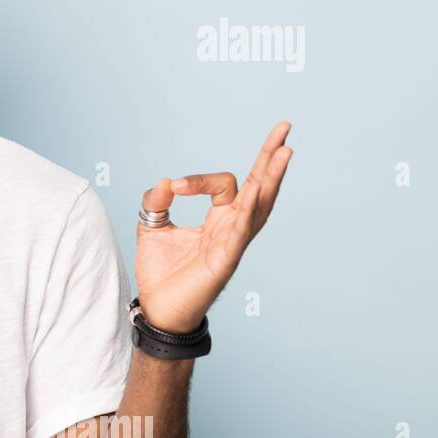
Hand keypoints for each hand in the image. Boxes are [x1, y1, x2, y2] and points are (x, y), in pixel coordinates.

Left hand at [134, 122, 293, 333]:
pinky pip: (241, 232)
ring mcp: (233, 244)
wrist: (158, 309)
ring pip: (259, 205)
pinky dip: (247, 210)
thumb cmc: (161, 273)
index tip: (174, 187)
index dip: (200, 179)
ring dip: (271, 178)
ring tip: (284, 151)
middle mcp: (232, 228)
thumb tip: (165, 182)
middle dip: (270, 158)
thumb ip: (156, 201)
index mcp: (218, 219)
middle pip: (258, 187)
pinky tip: (255, 191)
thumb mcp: (152, 226)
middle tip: (284, 129)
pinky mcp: (225, 260)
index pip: (224, 185)